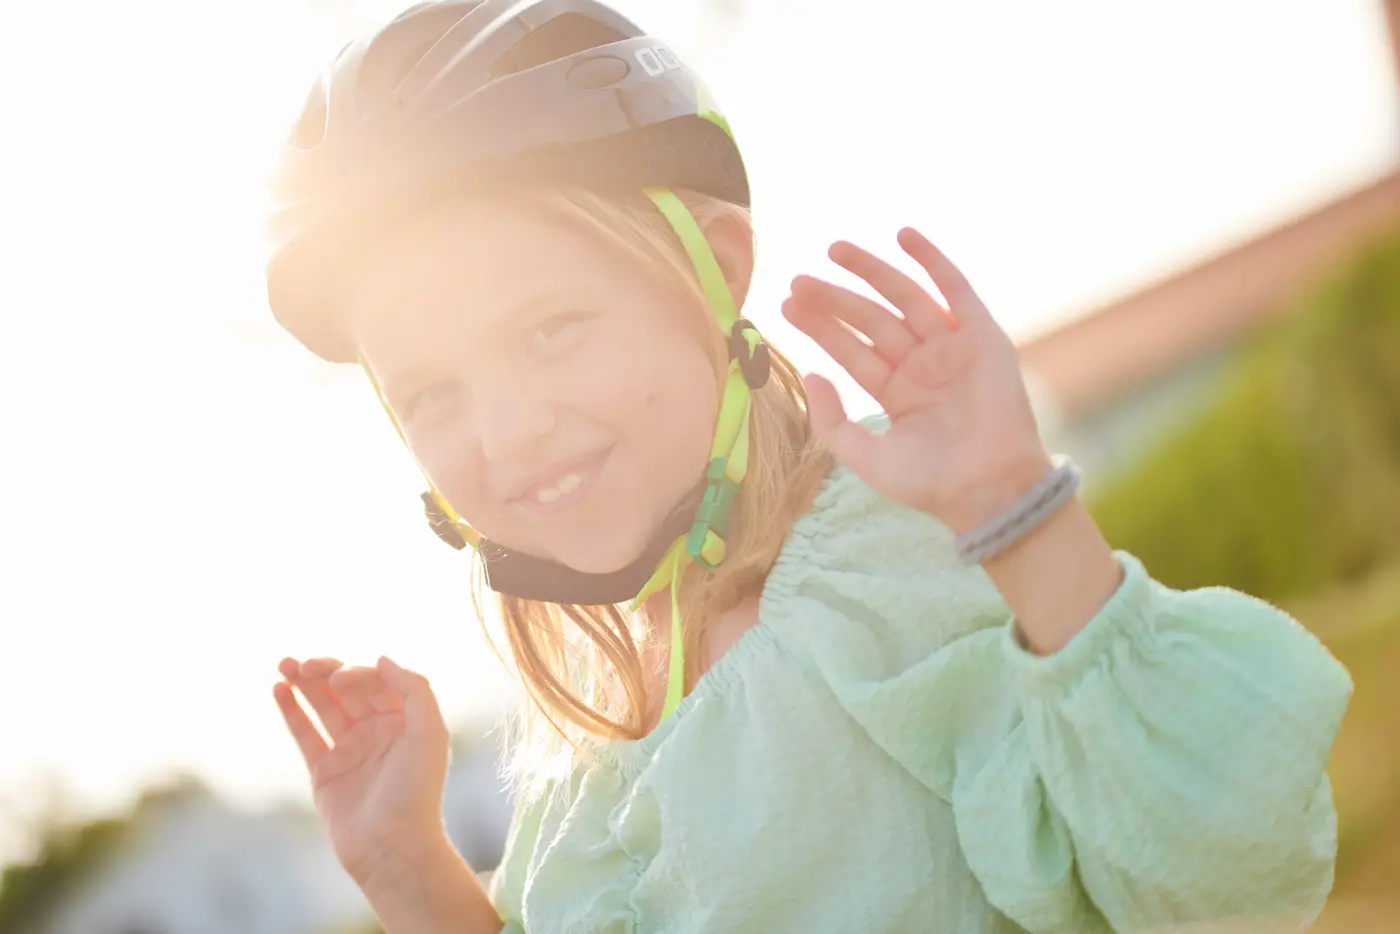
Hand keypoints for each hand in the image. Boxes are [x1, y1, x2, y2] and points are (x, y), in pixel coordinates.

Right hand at [274, 655, 450, 886]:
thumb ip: (414, 690)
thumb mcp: (430, 733)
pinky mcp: (325, 772)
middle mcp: (378, 731)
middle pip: (347, 689)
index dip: (356, 672)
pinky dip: (292, 711)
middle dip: (325, 671)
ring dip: (304, 684)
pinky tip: (278, 689)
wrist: (392, 846)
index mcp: (405, 720)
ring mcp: (350, 750)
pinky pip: (305, 734)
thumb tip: (380, 659)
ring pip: (324, 707)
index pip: (376, 681)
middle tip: (304, 663)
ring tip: (284, 663)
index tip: (339, 678)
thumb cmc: (416, 791)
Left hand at [782, 228, 1052, 533]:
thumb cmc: (930, 483)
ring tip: (834, 250)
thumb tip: (809, 375)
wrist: (987, 491)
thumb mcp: (866, 457)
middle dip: (835, 298)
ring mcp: (952, 349)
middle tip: (799, 279)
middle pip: (871, 321)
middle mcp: (924, 366)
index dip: (820, 326)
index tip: (786, 303)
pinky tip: (904, 236)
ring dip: (872, 271)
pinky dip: (933, 261)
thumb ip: (831, 421)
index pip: (852, 350)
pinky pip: (956, 290)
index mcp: (898, 392)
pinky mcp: (983, 337)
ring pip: (904, 298)